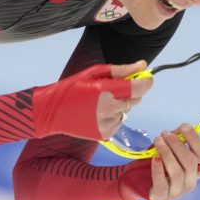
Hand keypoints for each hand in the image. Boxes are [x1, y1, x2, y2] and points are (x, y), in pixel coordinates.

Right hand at [32, 61, 152, 139]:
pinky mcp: (104, 134)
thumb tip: (143, 65)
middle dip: (131, 93)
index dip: (146, 82)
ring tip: (101, 103)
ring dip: (120, 106)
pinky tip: (98, 113)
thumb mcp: (94, 73)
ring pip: (127, 112)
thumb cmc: (72, 88)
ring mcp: (106, 124)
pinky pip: (119, 123)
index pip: (138, 88)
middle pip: (135, 100)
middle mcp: (108, 109)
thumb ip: (121, 70)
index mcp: (105, 90)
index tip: (148, 78)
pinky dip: (113, 117)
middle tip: (114, 89)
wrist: (52, 112)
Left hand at [149, 123, 199, 199]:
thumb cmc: (158, 161)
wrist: (138, 179)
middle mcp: (190, 181)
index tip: (184, 125)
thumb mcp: (168, 148)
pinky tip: (155, 158)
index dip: (194, 139)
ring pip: (177, 173)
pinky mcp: (162, 198)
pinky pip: (162, 185)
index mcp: (195, 169)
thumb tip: (182, 128)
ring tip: (157, 141)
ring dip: (167, 153)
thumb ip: (176, 139)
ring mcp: (177, 192)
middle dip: (177, 145)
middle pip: (190, 162)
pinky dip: (158, 170)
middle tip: (164, 133)